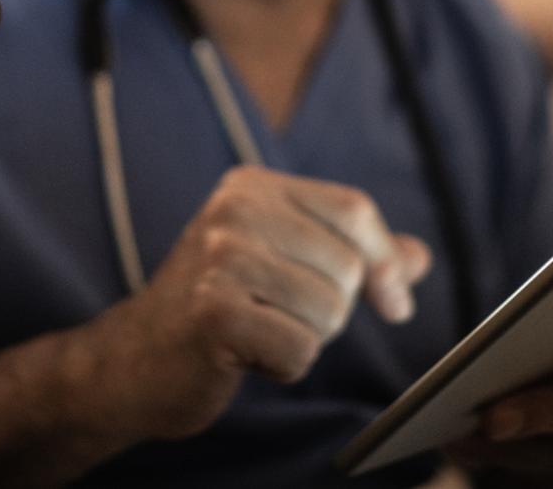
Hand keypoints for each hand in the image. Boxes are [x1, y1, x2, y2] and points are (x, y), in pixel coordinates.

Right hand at [81, 164, 431, 441]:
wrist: (133, 360)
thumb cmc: (219, 310)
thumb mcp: (282, 263)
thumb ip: (350, 254)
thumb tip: (418, 257)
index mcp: (253, 186)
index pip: (353, 210)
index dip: (384, 261)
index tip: (394, 304)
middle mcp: (235, 210)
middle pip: (346, 266)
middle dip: (333, 311)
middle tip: (283, 319)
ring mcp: (220, 258)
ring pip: (328, 311)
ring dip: (306, 340)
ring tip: (259, 332)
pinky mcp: (213, 312)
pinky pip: (299, 349)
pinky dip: (283, 367)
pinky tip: (245, 356)